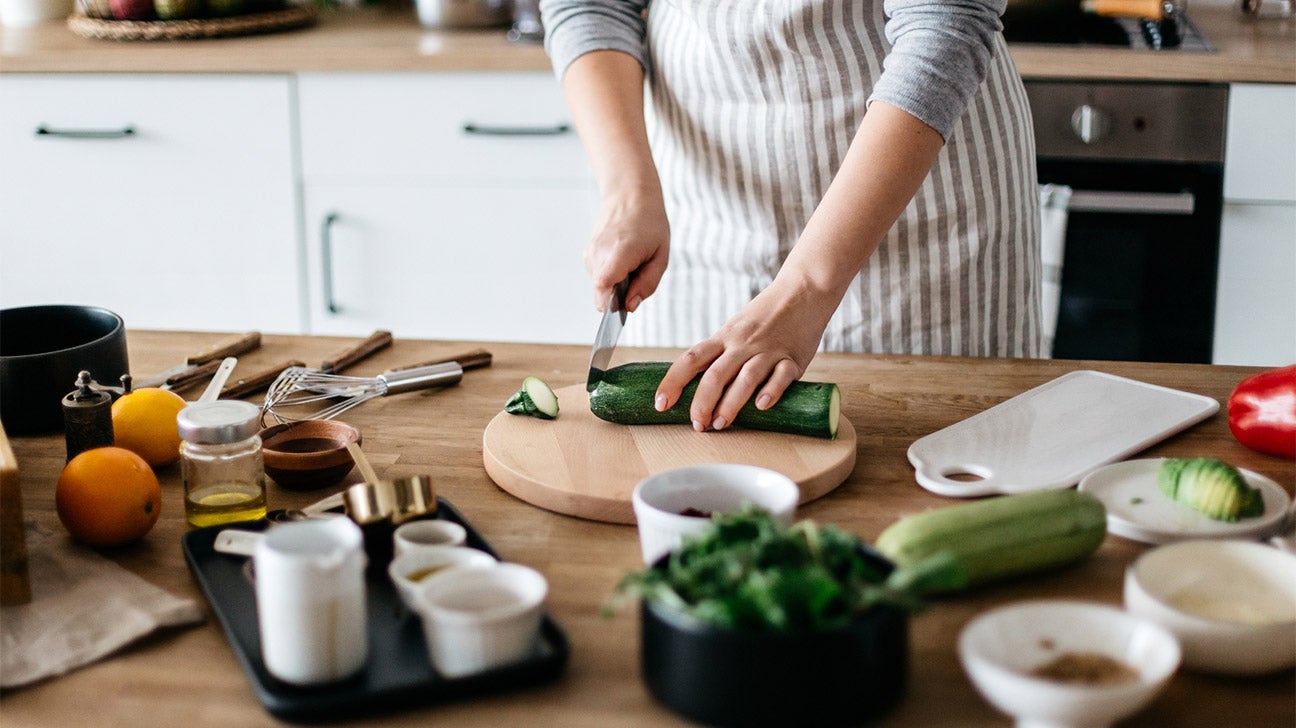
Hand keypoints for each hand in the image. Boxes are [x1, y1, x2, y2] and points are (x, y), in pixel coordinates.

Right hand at [585, 193, 668, 312]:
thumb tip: (630, 306)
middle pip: (601, 292)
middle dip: (618, 295)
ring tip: (630, 264)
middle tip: (636, 275)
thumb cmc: (649, 225)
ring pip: (600, 287)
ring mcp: (591, 253)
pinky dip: (611, 275)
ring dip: (616, 284)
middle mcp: (600, 252)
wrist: (630, 198)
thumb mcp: (660, 257)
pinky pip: (599, 278)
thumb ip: (647, 285)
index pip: (603, 284)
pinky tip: (621, 260)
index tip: (624, 305)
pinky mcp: (588, 255)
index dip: (611, 302)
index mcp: (620, 250)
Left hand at [654, 273, 838, 431]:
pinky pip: (781, 376)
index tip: (660, 403)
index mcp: (724, 337)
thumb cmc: (765, 315)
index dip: (673, 382)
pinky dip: (771, 391)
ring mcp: (768, 350)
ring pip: (745, 378)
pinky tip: (762, 406)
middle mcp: (742, 344)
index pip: (691, 359)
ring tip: (720, 424)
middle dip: (702, 402)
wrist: (803, 291)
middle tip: (697, 425)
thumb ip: (721, 354)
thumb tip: (698, 386)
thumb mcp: (736, 328)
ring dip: (731, 404)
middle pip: (715, 374)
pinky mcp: (793, 358)